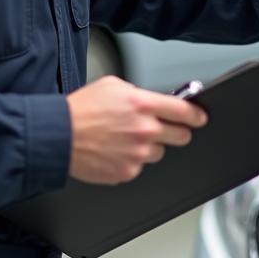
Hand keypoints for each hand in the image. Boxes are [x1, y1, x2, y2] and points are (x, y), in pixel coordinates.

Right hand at [66, 76, 207, 184]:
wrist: (58, 135)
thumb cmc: (81, 109)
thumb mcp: (113, 86)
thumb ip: (139, 93)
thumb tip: (153, 100)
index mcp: (143, 104)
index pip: (185, 111)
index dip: (196, 115)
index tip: (200, 118)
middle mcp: (144, 130)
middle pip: (181, 136)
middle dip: (177, 132)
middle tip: (166, 129)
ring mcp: (137, 153)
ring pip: (159, 152)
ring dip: (150, 146)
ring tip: (126, 139)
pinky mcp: (127, 171)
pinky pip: (140, 166)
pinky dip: (132, 160)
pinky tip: (116, 150)